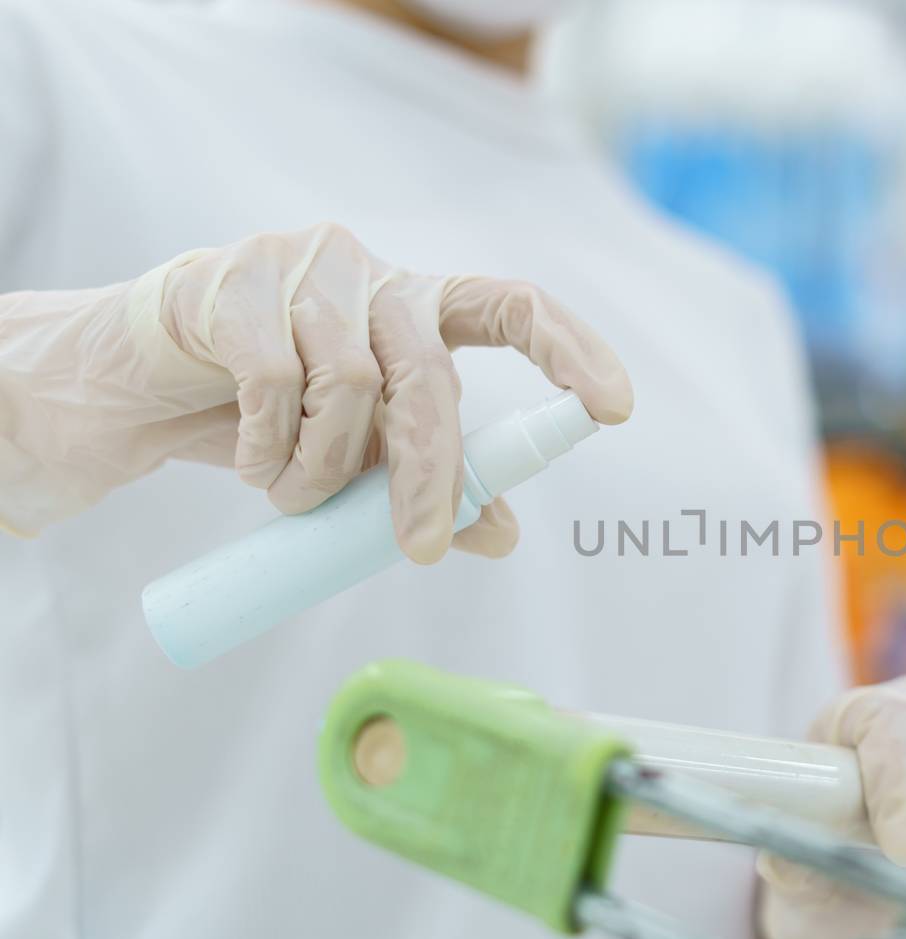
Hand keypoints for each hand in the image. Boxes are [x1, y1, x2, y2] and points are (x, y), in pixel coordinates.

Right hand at [0, 223, 631, 557]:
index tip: (615, 407)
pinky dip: (272, 449)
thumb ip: (428, 486)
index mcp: (419, 307)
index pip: (514, 307)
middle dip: (431, 472)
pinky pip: (276, 382)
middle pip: (432, 373)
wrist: (137, 387)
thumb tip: (503, 535)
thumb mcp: (358, 459)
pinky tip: (256, 466)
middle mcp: (374, 275)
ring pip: (352, 385)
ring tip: (292, 495)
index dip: (570, 350)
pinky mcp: (234, 284)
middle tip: (414, 550)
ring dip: (325, 470)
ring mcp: (303, 269)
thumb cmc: (266, 416)